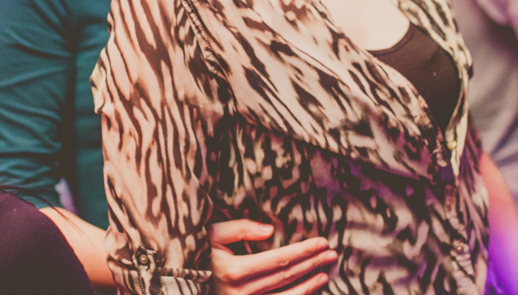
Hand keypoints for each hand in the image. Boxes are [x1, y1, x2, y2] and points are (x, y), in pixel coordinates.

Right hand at [209, 220, 335, 294]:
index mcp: (233, 271)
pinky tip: (311, 287)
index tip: (321, 241)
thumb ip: (237, 228)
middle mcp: (241, 293)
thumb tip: (268, 229)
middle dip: (312, 263)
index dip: (303, 251)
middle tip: (331, 253)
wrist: (186, 283)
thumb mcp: (211, 236)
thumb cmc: (202, 254)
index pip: (278, 259)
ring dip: (310, 283)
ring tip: (325, 270)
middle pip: (286, 276)